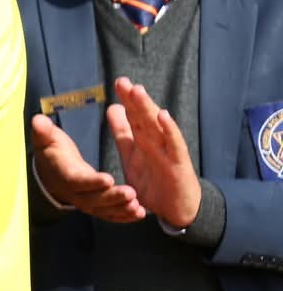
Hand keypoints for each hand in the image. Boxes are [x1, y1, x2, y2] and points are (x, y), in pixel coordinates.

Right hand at [29, 114, 144, 221]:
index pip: (77, 180)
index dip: (91, 181)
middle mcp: (75, 192)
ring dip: (120, 210)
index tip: (108, 179)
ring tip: (137, 208)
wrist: (50, 173)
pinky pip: (108, 214)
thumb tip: (38, 120)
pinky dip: (124, 216)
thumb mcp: (46, 139)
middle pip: (93, 199)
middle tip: (131, 194)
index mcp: (65, 174)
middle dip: (112, 198)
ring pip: (103, 210)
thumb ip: (44, 131)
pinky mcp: (95, 206)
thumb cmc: (52, 152)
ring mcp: (85, 202)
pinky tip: (139, 214)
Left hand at [107, 77, 202, 228]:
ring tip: (138, 92)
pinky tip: (163, 116)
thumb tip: (113, 108)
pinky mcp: (178, 164)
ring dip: (148, 108)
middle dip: (134, 99)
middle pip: (144, 117)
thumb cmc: (154, 181)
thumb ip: (123, 134)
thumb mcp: (132, 157)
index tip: (119, 83)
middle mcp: (157, 142)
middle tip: (122, 82)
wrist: (176, 209)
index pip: (134, 117)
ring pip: (156, 127)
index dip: (127, 101)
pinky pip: (174, 145)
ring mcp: (168, 151)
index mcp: (144, 140)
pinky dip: (169, 130)